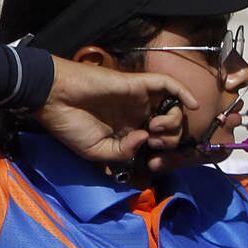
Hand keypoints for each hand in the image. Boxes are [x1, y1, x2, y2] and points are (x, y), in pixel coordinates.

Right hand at [31, 58, 196, 165]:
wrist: (53, 98)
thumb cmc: (70, 126)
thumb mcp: (97, 151)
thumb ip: (124, 153)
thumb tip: (145, 140)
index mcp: (128, 132)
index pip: (157, 143)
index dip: (162, 155)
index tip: (155, 163)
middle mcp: (137, 116)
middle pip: (170, 128)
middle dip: (170, 140)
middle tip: (155, 144)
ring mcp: (139, 100)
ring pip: (173, 108)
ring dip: (173, 122)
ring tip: (154, 127)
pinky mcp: (137, 85)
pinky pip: (167, 84)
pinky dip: (184, 92)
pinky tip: (193, 105)